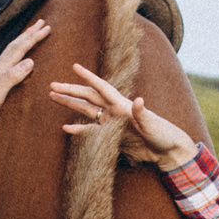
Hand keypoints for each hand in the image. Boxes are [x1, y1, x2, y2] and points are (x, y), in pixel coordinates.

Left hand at [0, 18, 48, 154]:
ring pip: (11, 54)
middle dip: (29, 34)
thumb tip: (30, 61)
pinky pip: (9, 65)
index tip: (46, 27)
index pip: (19, 49)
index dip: (33, 37)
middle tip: (42, 23)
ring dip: (23, 42)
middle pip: (14, 46)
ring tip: (32, 35)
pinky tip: (19, 61)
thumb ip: (11, 77)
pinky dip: (17, 57)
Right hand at [46, 62, 198, 169]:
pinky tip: (66, 127)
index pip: (102, 88)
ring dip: (70, 103)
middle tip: (52, 85)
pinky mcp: (110, 136)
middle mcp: (114, 111)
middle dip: (70, 90)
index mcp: (122, 105)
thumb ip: (143, 114)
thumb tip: (139, 100)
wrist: (166, 151)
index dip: (88, 77)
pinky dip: (78, 129)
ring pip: (85, 110)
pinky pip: (90, 131)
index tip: (74, 67)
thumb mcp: (153, 124)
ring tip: (53, 96)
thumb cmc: (163, 134)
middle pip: (88, 97)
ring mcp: (111, 122)